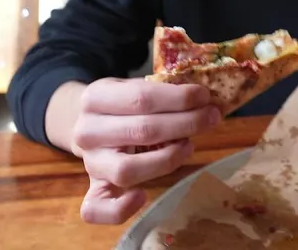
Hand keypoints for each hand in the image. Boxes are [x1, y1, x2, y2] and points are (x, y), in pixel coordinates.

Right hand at [72, 77, 221, 223]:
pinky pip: (96, 209)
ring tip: (188, 146)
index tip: (204, 96)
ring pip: (127, 170)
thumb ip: (161, 92)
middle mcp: (86, 131)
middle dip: (185, 124)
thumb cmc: (122, 106)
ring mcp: (90, 163)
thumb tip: (205, 99)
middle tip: (210, 118)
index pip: (141, 97)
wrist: (89, 125)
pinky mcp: (93, 189)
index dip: (178, 98)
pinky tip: (143, 196)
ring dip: (167, 159)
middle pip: (141, 131)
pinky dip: (121, 209)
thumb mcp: (133, 88)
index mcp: (95, 98)